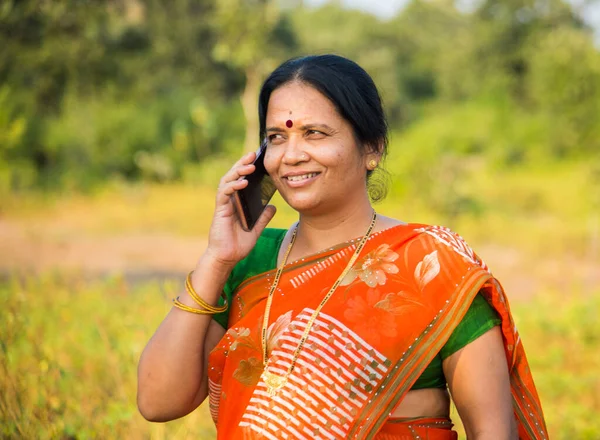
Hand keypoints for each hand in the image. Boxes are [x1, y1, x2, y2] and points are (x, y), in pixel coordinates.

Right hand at [203, 152, 276, 268]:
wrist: (227, 258)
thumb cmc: (238, 245)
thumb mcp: (256, 229)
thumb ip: (263, 218)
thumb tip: (272, 207)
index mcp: (237, 203)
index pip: (241, 181)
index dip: (246, 169)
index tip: (257, 159)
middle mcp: (229, 201)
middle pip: (233, 176)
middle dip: (242, 164)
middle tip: (253, 154)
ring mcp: (223, 204)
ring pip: (227, 181)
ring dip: (237, 171)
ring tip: (249, 166)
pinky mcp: (220, 210)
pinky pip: (224, 193)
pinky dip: (233, 186)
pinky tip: (242, 182)